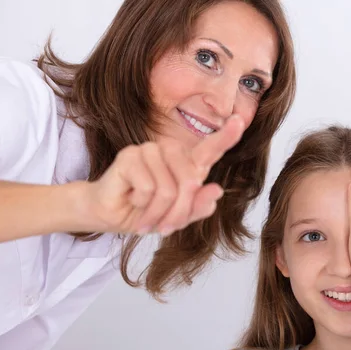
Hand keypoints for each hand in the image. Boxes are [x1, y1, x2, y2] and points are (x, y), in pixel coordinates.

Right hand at [83, 114, 244, 235]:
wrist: (110, 217)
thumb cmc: (145, 212)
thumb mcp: (177, 218)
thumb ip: (198, 207)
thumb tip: (217, 191)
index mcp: (187, 164)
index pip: (210, 149)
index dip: (226, 136)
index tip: (240, 121)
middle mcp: (171, 151)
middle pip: (190, 183)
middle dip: (178, 214)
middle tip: (164, 227)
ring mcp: (150, 150)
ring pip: (168, 189)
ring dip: (157, 213)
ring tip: (146, 218)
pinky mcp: (130, 155)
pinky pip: (148, 188)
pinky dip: (142, 205)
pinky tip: (132, 201)